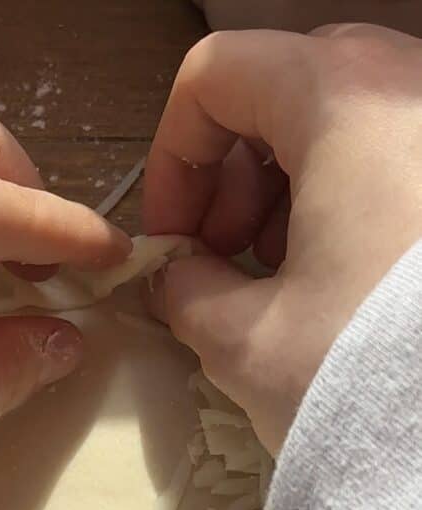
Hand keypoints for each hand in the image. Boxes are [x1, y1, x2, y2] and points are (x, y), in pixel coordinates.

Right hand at [143, 23, 421, 450]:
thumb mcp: (243, 340)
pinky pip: (397, 159)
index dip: (171, 155)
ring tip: (284, 279)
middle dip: (233, 176)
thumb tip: (178, 273)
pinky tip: (345, 281)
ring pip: (346, 122)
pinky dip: (350, 203)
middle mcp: (415, 90)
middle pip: (285, 90)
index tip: (172, 237)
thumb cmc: (363, 376)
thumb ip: (186, 289)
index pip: (218, 74)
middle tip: (224, 258)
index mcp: (346, 102)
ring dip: (289, 191)